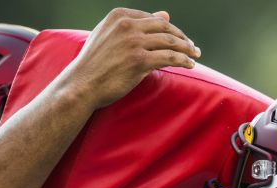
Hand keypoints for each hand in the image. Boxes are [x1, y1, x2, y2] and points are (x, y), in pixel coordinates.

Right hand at [63, 8, 200, 108]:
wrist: (81, 84)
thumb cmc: (94, 63)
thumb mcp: (110, 36)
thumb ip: (136, 24)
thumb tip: (165, 14)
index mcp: (119, 15)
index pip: (154, 19)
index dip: (170, 28)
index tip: (179, 38)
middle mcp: (127, 25)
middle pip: (165, 28)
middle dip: (182, 37)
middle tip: (193, 47)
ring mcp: (133, 42)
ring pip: (170, 42)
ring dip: (187, 49)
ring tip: (195, 56)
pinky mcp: (139, 60)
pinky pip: (170, 58)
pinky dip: (184, 61)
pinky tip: (190, 65)